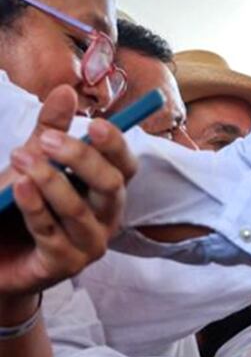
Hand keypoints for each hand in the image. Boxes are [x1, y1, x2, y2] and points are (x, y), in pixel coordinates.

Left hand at [0, 85, 133, 296]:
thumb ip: (50, 130)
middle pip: (111, 186)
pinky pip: (52, 234)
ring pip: (80, 210)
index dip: (116, 145)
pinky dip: (35, 208)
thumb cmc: (19, 207)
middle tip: (48, 140)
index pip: (125, 166)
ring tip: (22, 159)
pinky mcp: (65, 265)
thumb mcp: (34, 162)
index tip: (94, 124)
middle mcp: (106, 217)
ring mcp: (89, 244)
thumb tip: (66, 91)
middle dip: (82, 160)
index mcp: (105, 191)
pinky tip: (19, 187)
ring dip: (51, 182)